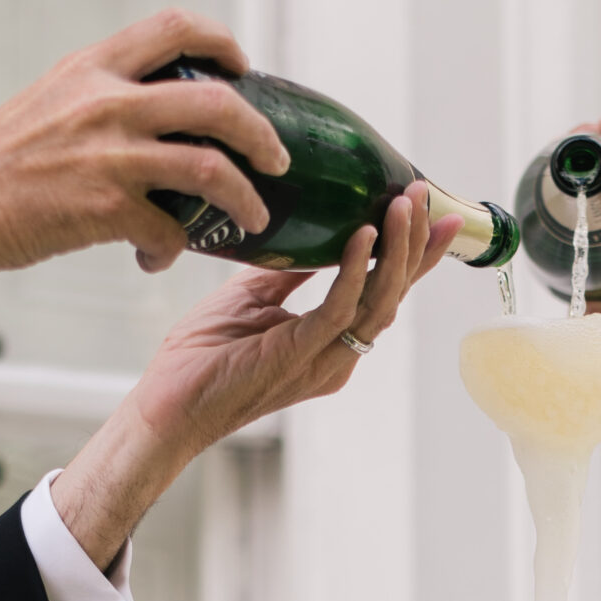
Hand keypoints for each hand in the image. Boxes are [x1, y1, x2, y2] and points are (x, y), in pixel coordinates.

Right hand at [0, 9, 290, 286]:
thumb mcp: (48, 104)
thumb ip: (99, 101)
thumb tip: (149, 119)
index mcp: (93, 68)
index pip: (175, 26)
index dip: (222, 41)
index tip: (243, 65)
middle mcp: (107, 102)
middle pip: (216, 100)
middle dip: (260, 132)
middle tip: (279, 158)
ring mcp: (109, 155)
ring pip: (211, 167)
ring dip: (245, 198)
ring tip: (255, 217)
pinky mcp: (104, 209)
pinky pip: (169, 231)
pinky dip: (173, 250)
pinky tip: (159, 258)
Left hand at [51, 184, 456, 569]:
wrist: (170, 405)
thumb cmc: (203, 357)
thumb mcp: (250, 297)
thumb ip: (285, 271)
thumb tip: (310, 231)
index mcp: (330, 345)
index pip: (383, 295)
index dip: (411, 257)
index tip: (431, 214)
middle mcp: (337, 357)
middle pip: (393, 297)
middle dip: (414, 246)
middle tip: (422, 195)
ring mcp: (322, 361)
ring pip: (377, 303)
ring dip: (394, 251)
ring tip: (400, 206)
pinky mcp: (298, 356)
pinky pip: (339, 310)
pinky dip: (353, 270)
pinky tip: (361, 234)